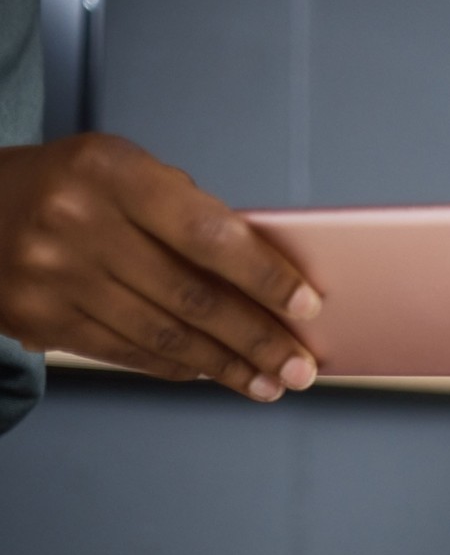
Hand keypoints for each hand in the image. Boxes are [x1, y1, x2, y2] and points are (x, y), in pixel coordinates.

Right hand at [0, 133, 321, 399]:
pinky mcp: (38, 319)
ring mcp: (51, 275)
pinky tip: (214, 373)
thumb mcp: (124, 172)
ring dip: (227, 367)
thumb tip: (270, 278)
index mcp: (111, 172)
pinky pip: (128, 353)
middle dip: (258, 340)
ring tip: (270, 383)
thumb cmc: (71, 187)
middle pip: (192, 297)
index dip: (264, 277)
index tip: (308, 307)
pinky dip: (180, 367)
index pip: (208, 234)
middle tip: (302, 367)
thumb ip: (189, 213)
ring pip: (164, 336)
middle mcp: (76, 222)